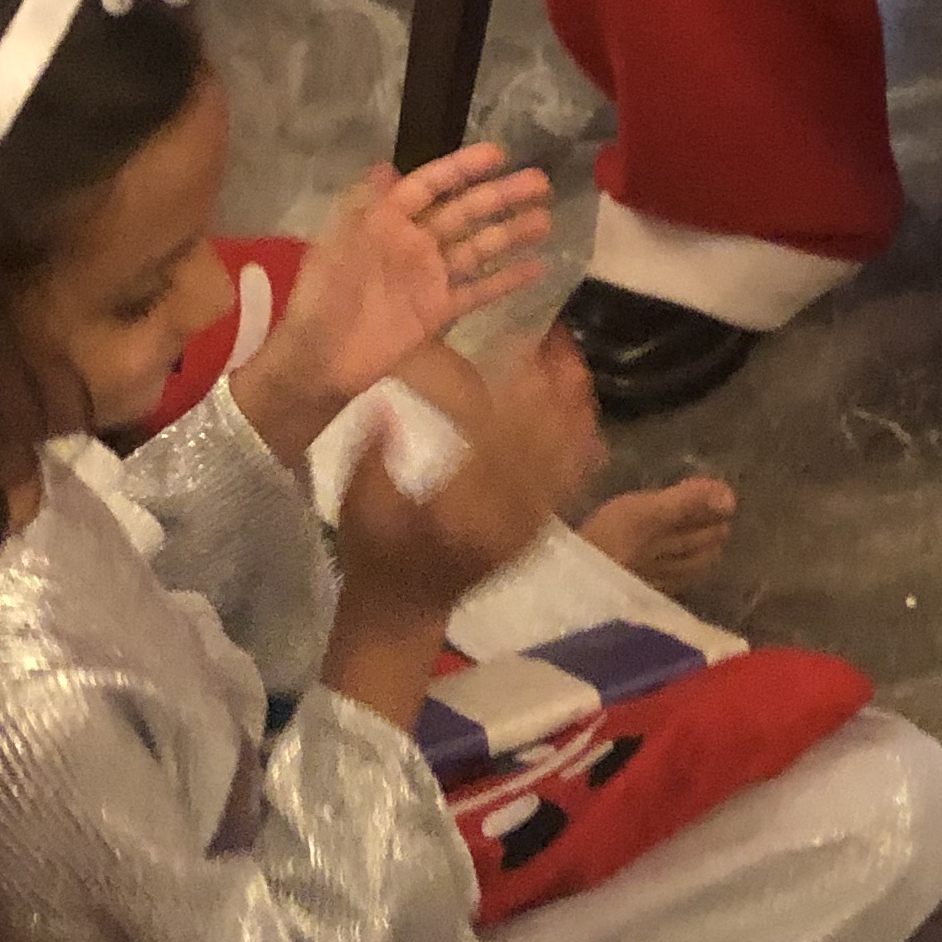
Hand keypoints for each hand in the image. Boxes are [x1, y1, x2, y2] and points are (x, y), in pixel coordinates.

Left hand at [235, 146, 552, 459]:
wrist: (320, 359)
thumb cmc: (323, 296)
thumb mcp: (335, 245)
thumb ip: (362, 206)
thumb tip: (385, 165)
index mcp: (387, 221)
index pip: (430, 186)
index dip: (462, 169)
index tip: (499, 155)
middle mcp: (415, 243)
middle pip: (465, 213)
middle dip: (501, 197)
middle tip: (541, 182)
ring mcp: (430, 277)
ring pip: (478, 248)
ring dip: (511, 234)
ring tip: (546, 221)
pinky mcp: (440, 310)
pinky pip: (478, 290)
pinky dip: (507, 280)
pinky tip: (537, 268)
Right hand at [334, 328, 599, 621]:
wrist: (407, 607)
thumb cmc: (376, 553)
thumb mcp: (359, 506)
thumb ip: (373, 456)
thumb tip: (387, 407)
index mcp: (465, 506)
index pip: (500, 434)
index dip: (517, 384)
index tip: (520, 342)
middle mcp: (510, 512)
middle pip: (550, 435)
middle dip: (557, 380)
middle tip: (554, 333)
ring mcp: (532, 519)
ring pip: (570, 450)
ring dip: (574, 401)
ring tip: (568, 355)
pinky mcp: (541, 522)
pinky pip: (574, 475)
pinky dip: (583, 435)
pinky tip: (582, 402)